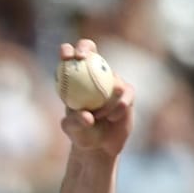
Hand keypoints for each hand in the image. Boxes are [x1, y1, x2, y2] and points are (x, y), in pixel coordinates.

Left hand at [60, 40, 134, 158]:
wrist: (101, 145)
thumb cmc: (82, 135)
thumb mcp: (74, 130)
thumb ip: (76, 122)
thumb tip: (87, 116)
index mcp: (75, 79)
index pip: (69, 56)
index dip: (67, 50)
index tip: (66, 57)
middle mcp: (93, 74)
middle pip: (90, 50)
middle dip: (85, 47)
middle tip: (82, 57)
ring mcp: (111, 81)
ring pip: (111, 78)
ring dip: (106, 99)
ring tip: (100, 116)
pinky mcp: (127, 92)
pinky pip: (125, 93)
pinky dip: (119, 106)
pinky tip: (113, 117)